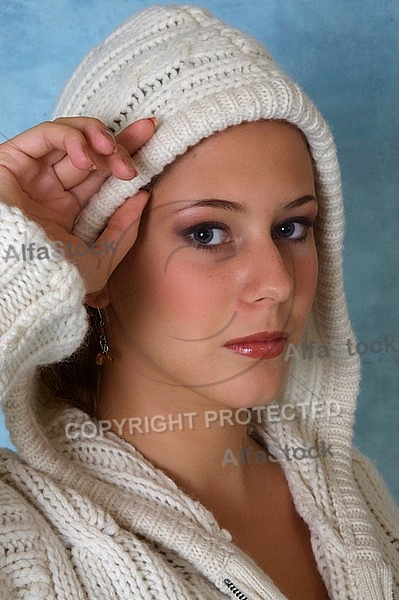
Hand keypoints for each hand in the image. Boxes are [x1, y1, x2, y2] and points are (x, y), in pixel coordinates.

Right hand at [0, 116, 155, 303]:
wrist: (20, 278)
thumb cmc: (55, 276)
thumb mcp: (100, 260)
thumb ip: (123, 230)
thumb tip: (142, 197)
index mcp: (70, 211)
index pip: (103, 176)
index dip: (126, 156)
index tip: (152, 141)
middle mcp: (52, 189)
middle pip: (92, 153)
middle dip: (120, 143)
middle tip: (142, 144)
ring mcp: (34, 174)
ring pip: (71, 136)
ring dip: (98, 137)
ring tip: (113, 153)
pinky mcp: (14, 160)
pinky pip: (46, 134)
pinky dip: (71, 138)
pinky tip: (87, 159)